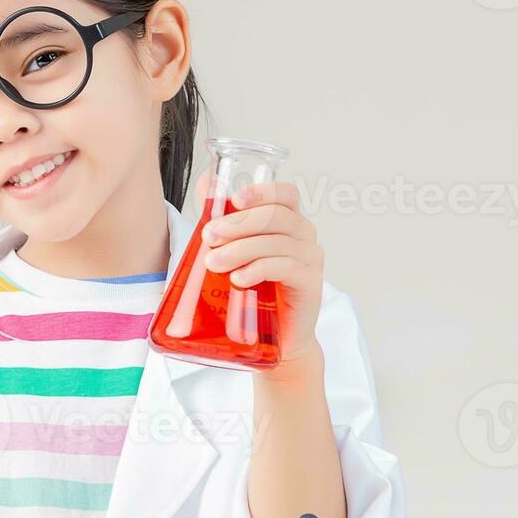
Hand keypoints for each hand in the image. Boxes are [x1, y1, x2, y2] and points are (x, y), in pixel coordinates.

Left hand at [199, 180, 323, 365]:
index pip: (285, 194)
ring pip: (276, 242)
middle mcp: (303, 234)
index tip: (234, 198)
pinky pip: (285, 267)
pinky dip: (258, 269)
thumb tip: (207, 182)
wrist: (276, 335)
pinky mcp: (310, 283)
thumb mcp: (234, 249)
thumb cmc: (254, 288)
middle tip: (208, 236)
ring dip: (240, 249)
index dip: (262, 191)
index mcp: (287, 221)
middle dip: (238, 223)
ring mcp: (310, 258)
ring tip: (214, 263)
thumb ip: (223, 217)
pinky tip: (239, 278)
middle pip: (276, 215)